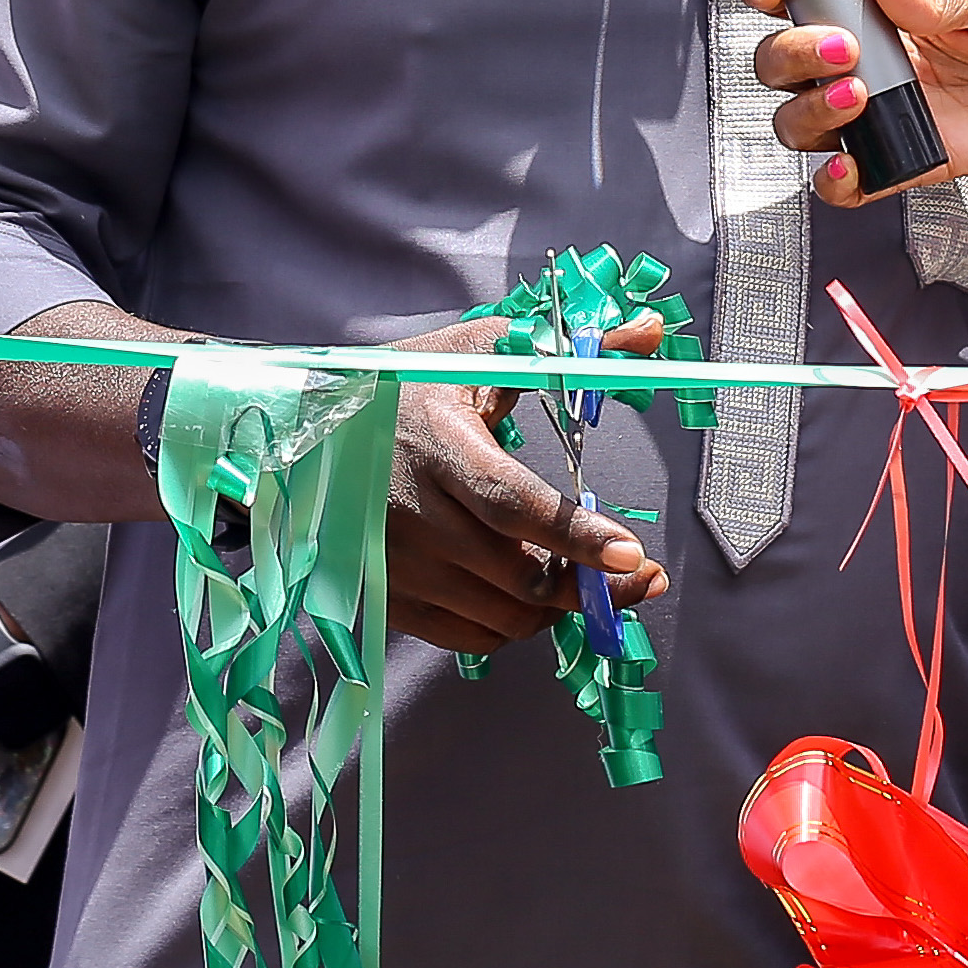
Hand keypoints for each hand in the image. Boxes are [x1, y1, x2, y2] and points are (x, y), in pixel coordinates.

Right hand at [383, 315, 670, 658]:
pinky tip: (530, 597)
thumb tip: (652, 332)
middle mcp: (407, 508)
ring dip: (553, 606)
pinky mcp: (387, 593)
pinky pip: (466, 636)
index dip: (575, 535)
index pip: (512, 502)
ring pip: (499, 614)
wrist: (315, 426)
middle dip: (589, 583)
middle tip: (636, 573)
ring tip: (579, 577)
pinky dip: (511, 626)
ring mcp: (393, 560)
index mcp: (436, 442)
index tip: (632, 552)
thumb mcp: (483, 349)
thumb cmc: (410, 383)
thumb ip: (572, 349)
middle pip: (515, 573)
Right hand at [743, 0, 967, 209]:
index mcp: (876, 10)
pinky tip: (851, 165)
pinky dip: (835, 180)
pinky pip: (846, 181)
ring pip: (799, 121)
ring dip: (810, 110)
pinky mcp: (904, 160)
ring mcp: (878, 114)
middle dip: (790, 53)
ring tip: (858, 95)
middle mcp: (864, 62)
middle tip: (839, 46)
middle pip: (781, 64)